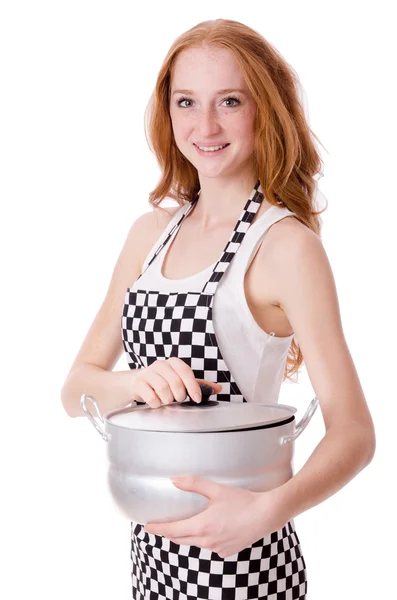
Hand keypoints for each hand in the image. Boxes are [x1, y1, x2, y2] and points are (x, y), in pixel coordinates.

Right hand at [131, 357, 221, 407]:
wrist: (137, 383)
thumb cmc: (162, 382)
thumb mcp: (181, 381)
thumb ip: (198, 384)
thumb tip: (218, 388)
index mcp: (173, 362)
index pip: (186, 372)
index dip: (193, 386)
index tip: (197, 398)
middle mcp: (160, 364)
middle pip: (175, 382)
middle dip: (179, 395)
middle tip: (178, 399)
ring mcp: (148, 373)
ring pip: (163, 389)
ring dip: (167, 400)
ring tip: (166, 400)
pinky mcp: (138, 383)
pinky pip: (151, 397)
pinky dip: (156, 403)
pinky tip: (156, 402)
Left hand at [144, 476, 288, 558]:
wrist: (266, 515)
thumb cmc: (243, 501)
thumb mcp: (217, 490)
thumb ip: (193, 484)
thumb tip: (174, 480)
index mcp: (201, 527)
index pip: (172, 531)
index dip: (158, 529)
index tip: (147, 527)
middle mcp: (207, 542)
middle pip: (181, 539)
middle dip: (171, 533)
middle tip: (162, 526)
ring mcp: (217, 549)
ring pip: (195, 544)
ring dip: (188, 536)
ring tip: (185, 526)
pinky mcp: (227, 552)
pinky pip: (210, 547)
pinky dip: (205, 540)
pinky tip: (211, 530)